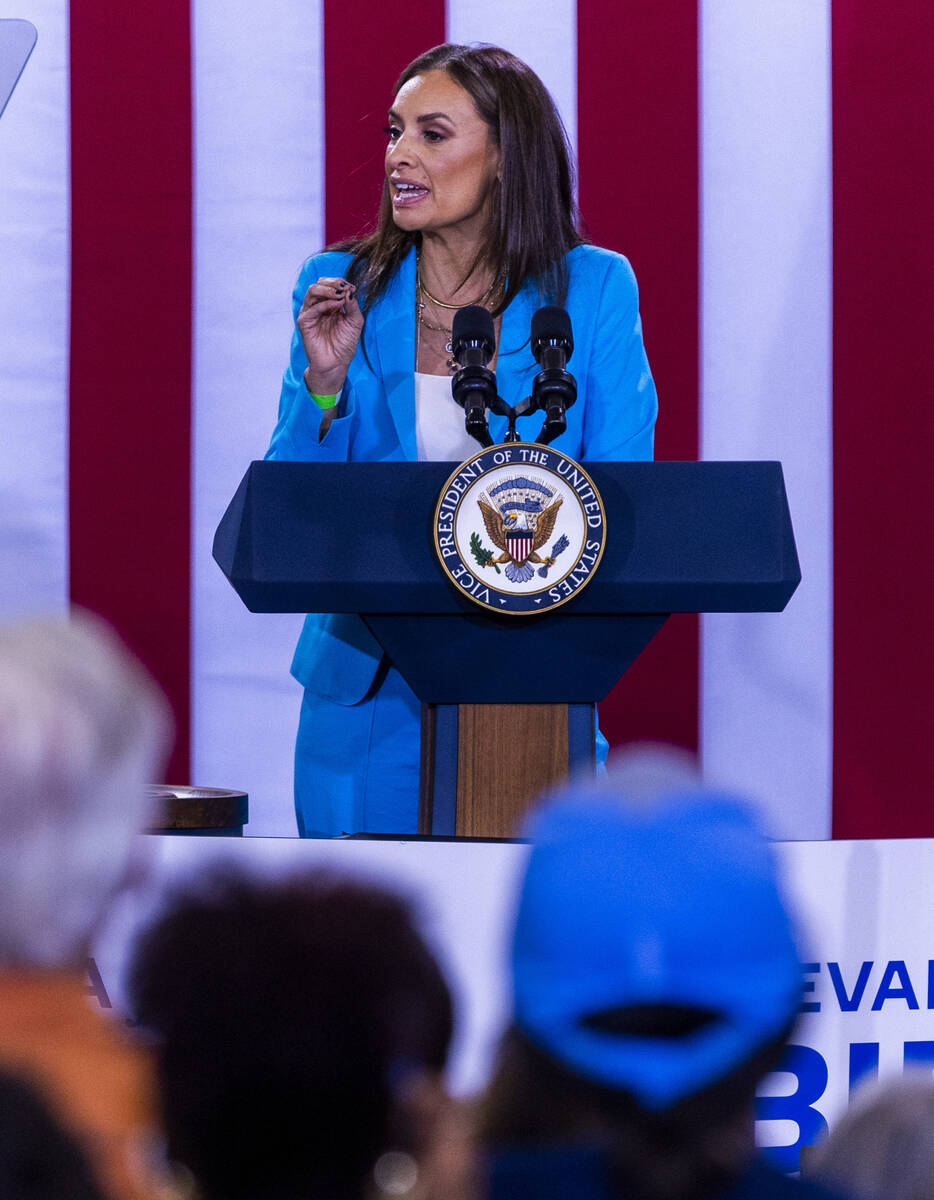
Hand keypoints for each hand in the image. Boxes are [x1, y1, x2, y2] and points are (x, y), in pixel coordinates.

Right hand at [296, 276, 363, 395]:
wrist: (336, 363)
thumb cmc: (345, 344)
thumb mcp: (355, 322)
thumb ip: (352, 305)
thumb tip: (349, 290)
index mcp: (331, 304)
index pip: (332, 285)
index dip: (341, 283)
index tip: (353, 288)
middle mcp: (319, 306)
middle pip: (320, 283)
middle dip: (333, 282)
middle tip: (344, 287)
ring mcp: (311, 313)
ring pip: (313, 291)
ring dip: (327, 289)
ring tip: (339, 294)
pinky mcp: (304, 322)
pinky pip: (312, 308)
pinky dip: (325, 304)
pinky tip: (336, 305)